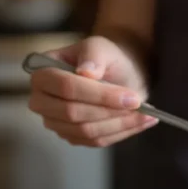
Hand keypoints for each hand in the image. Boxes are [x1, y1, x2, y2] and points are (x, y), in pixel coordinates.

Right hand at [27, 36, 157, 146]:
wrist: (118, 72)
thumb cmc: (106, 57)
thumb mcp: (101, 47)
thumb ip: (93, 56)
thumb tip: (86, 72)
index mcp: (43, 74)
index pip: (66, 88)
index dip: (99, 95)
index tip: (131, 97)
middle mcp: (42, 101)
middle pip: (73, 113)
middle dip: (110, 111)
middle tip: (139, 105)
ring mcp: (55, 122)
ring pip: (86, 131)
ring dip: (119, 125)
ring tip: (145, 115)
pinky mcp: (72, 136)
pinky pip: (96, 141)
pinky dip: (121, 133)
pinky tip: (140, 123)